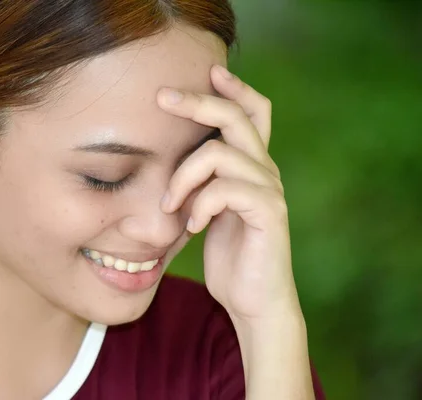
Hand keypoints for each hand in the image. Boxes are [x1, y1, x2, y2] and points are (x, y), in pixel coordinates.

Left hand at [157, 65, 301, 323]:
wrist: (251, 299)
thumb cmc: (227, 253)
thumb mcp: (208, 209)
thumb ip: (201, 181)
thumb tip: (168, 156)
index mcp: (250, 165)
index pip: (252, 112)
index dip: (234, 88)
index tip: (206, 72)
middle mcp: (264, 170)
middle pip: (237, 116)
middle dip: (197, 102)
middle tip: (161, 97)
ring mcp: (269, 191)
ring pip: (221, 154)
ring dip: (184, 177)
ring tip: (169, 206)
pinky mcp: (269, 214)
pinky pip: (227, 191)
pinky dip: (200, 205)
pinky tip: (193, 227)